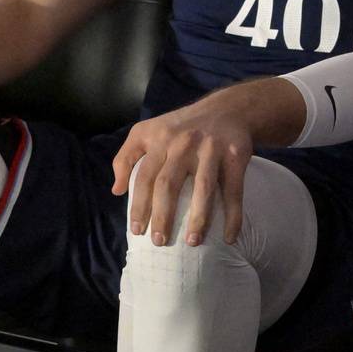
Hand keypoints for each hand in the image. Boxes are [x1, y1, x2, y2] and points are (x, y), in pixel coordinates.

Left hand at [110, 87, 255, 247]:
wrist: (228, 108)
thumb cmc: (181, 127)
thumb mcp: (147, 131)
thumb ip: (126, 157)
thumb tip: (117, 191)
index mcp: (159, 138)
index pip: (144, 176)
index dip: (139, 205)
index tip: (136, 231)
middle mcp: (183, 143)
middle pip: (169, 184)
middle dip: (163, 216)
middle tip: (159, 241)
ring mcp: (210, 149)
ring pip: (203, 189)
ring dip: (198, 219)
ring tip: (192, 242)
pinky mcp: (235, 156)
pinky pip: (233, 190)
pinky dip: (233, 215)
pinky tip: (230, 237)